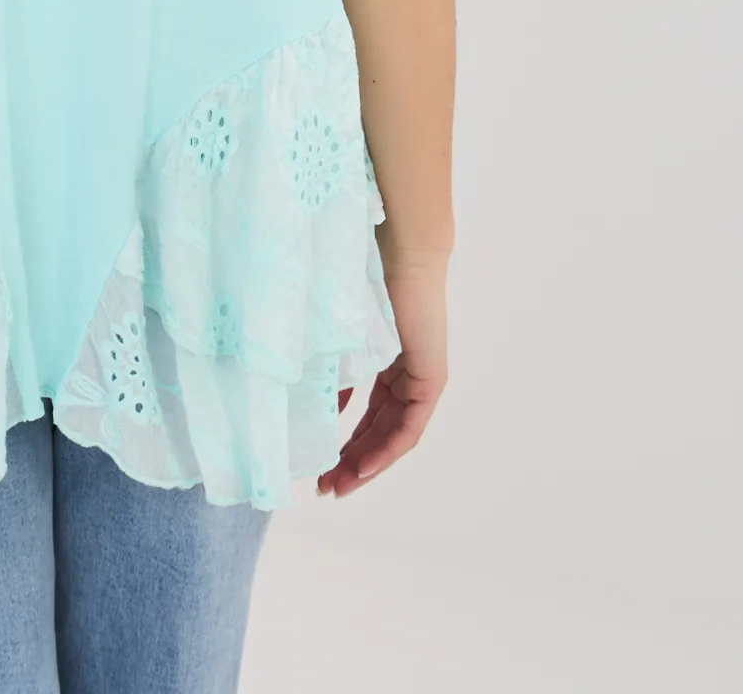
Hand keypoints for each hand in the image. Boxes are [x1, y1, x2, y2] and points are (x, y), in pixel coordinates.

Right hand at [317, 250, 447, 497]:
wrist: (399, 254)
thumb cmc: (362, 279)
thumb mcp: (337, 335)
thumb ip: (329, 369)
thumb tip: (311, 407)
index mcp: (383, 361)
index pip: (367, 414)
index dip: (343, 442)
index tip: (317, 466)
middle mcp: (405, 374)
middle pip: (379, 430)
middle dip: (351, 462)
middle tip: (324, 488)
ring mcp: (420, 378)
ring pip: (393, 434)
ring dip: (367, 463)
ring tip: (339, 486)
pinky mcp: (431, 379)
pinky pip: (409, 427)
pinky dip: (386, 450)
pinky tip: (364, 468)